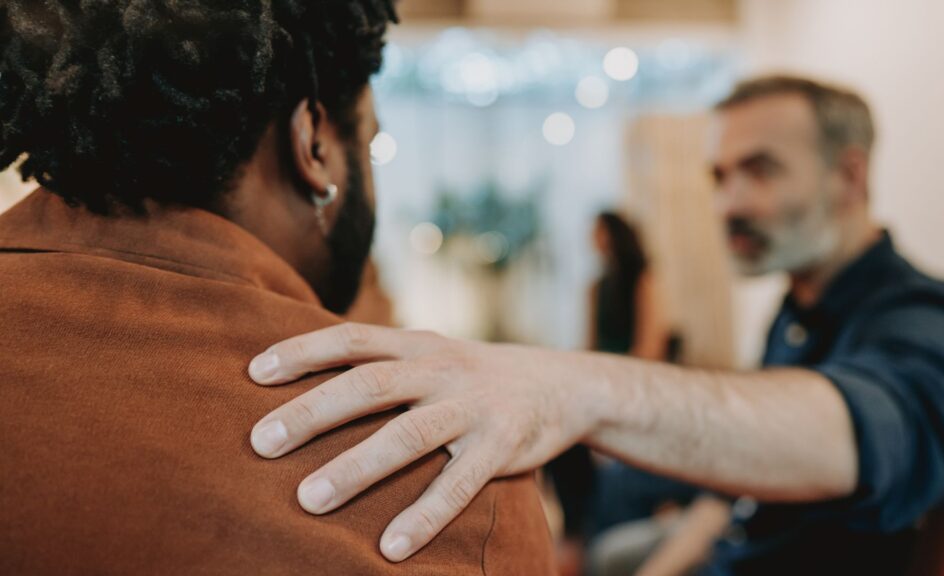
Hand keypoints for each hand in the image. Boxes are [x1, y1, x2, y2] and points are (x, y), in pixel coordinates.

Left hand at [247, 323, 607, 561]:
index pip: (353, 338)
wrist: (562, 384)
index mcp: (418, 344)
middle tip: (261, 443)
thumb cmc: (474, 377)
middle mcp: (442, 369)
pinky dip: (424, 516)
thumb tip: (304, 379)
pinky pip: (459, 484)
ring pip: (408, 435)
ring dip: (356, 467)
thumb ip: (383, 361)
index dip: (303, 351)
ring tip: (308, 500)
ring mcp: (473, 407)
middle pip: (370, 384)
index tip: (254, 373)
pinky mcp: (501, 446)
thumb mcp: (433, 353)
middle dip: (313, 413)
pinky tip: (390, 547)